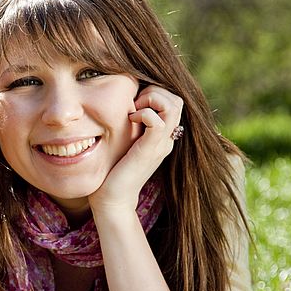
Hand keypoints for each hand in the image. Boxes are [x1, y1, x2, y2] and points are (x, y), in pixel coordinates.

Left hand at [88, 85, 182, 216]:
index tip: (133, 102)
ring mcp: (161, 144)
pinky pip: (158, 122)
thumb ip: (131, 126)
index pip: (173, 101)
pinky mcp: (150, 150)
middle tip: (134, 103)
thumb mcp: (125, 141)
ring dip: (152, 99)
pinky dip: (145, 113)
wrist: (113, 199)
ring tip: (134, 110)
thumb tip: (123, 104)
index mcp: (163, 136)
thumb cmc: (113, 171)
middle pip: (177, 100)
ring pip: (173, 105)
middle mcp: (167, 138)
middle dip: (155, 91)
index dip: (155, 92)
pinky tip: (131, 119)